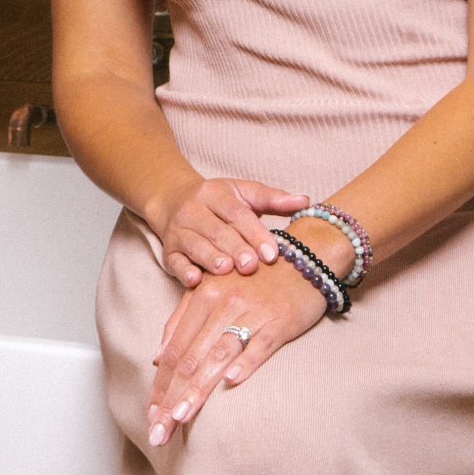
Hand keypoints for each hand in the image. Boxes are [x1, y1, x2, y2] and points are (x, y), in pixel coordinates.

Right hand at [144, 176, 310, 286]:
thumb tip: (305, 200)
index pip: (237, 213)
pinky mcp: (168, 251)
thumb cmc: (220, 202)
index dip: (255, 233)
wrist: (174, 200)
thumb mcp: (244, 194)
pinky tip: (195, 281)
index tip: (272, 253)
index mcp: (216, 194)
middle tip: (252, 266)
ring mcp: (179, 231)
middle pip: (217, 230)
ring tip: (227, 270)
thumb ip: (273, 199)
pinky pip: (174, 261)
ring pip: (195, 245)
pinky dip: (183, 271)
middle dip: (235, 248)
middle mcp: (194, 210)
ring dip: (211, 258)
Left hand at [146, 262, 326, 445]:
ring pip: (218, 355)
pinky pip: (260, 345)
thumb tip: (157, 359)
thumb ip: (182, 319)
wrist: (305, 257)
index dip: (160, 385)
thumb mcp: (212, 289)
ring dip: (197, 389)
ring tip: (180, 417)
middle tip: (159, 431)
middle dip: (172, 398)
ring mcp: (252, 312)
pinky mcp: (280, 320)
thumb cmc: (254, 279)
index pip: (174, 350)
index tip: (150, 415)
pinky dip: (245, 363)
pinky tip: (231, 383)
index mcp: (202, 296)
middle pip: (190, 358)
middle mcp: (223, 304)